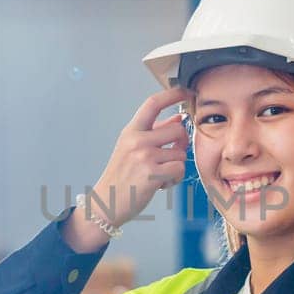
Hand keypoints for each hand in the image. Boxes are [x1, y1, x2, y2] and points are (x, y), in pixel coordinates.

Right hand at [64, 89, 191, 252]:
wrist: (106, 202)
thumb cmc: (122, 176)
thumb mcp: (132, 148)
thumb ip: (155, 133)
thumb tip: (178, 118)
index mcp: (131, 131)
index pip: (153, 103)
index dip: (172, 94)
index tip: (187, 91)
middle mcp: (137, 140)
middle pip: (178, 129)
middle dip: (182, 143)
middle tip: (172, 155)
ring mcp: (144, 156)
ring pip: (181, 153)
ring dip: (176, 166)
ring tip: (160, 175)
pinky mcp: (152, 174)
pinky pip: (179, 169)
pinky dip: (175, 179)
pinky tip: (161, 184)